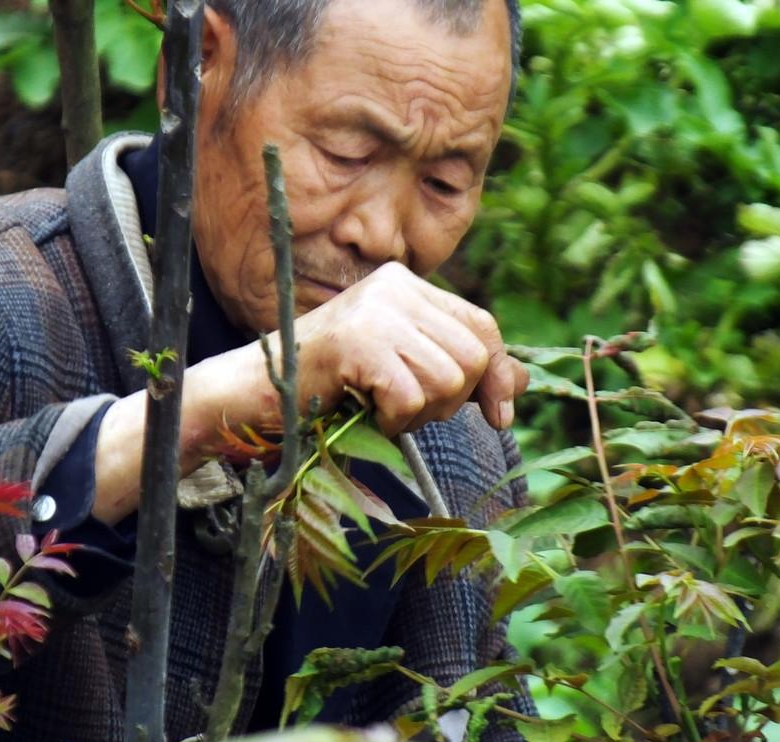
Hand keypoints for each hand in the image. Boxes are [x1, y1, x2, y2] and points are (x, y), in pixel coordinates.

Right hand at [286, 262, 527, 434]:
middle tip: (411, 410)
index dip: (498, 373)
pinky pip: (413, 396)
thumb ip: (457, 366)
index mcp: (405, 284)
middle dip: (454, 400)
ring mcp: (376, 313)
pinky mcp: (360, 343)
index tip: (499, 415)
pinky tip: (369, 412)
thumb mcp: (402, 366)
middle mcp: (394, 288)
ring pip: (449, 379)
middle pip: (474, 355)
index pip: (482, 324)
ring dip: (422, 413)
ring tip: (384, 408)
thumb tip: (524, 382)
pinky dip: (396, 420)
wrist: (255, 389)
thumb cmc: (327, 383)